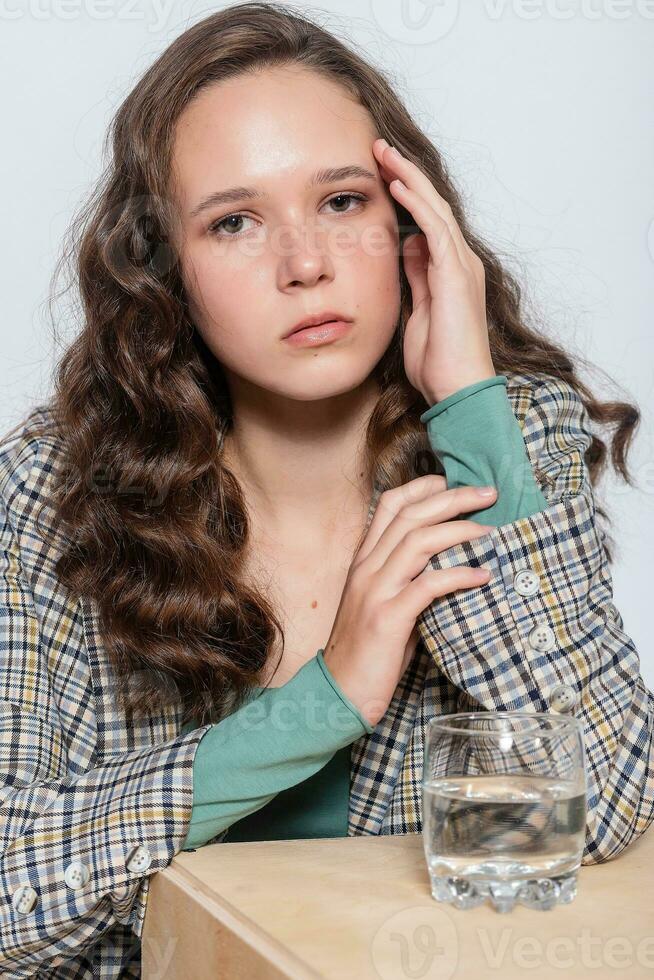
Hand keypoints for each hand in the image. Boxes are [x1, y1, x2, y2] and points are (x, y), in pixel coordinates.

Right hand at [323, 475, 495, 726]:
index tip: (452, 482)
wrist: (340, 691)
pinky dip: (460, 576)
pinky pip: (428, 585)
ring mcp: (376, 591)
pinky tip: (483, 576)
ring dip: (460, 531)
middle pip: (411, 516)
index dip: (422, 488)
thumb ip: (409, 578)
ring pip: (419, 541)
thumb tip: (453, 562)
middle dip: (453, 498)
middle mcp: (367, 568)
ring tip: (491, 533)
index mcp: (363, 561)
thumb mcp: (385, 603)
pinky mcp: (388, 618)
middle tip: (489, 494)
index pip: (388, 506)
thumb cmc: (369, 650)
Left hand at [372, 137, 495, 404]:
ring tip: (383, 153)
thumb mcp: (417, 312)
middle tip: (379, 148)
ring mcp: (461, 266)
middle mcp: (460, 262)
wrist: (457, 389)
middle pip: (432, 206)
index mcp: (450, 272)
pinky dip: (416, 204)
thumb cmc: (436, 362)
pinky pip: (435, 228)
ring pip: (434, 208)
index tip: (379, 174)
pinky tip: (396, 185)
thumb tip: (407, 248)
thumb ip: (416, 279)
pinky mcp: (456, 274)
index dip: (405, 194)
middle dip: (405, 174)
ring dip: (408, 177)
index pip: (427, 221)